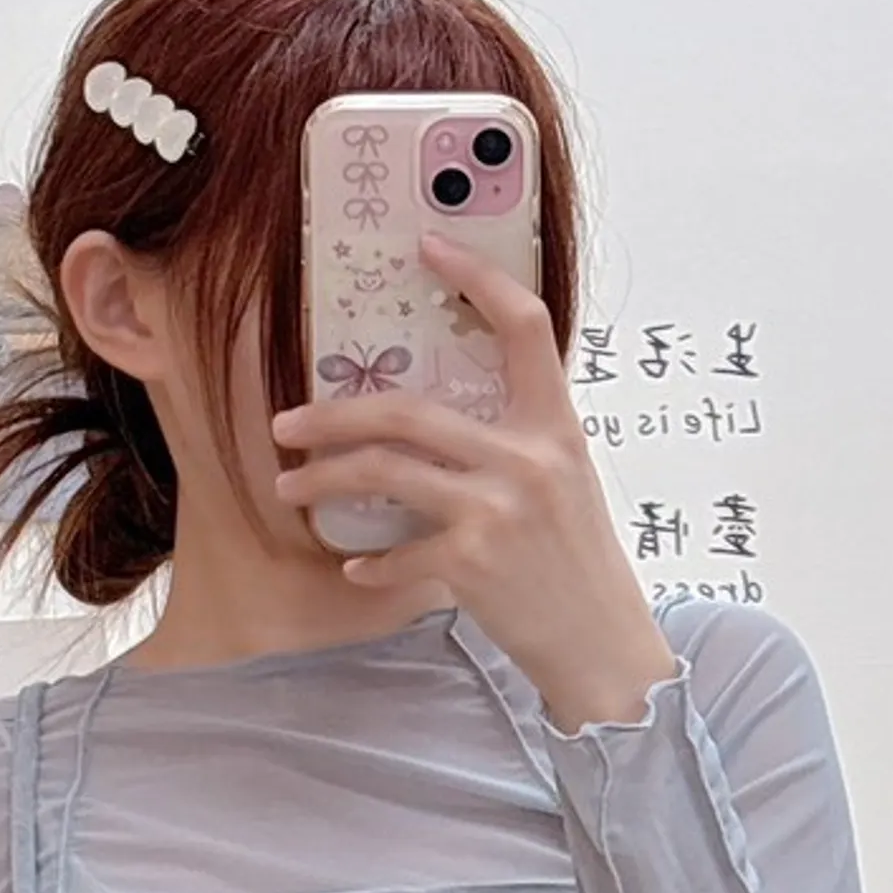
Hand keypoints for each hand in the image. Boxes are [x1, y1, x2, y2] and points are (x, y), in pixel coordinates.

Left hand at [270, 229, 677, 734]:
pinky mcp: (473, 563)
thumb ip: (516, 441)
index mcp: (556, 425)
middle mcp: (528, 458)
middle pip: (409, 411)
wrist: (604, 647)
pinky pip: (397, 554)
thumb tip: (440, 418)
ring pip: (385, 473)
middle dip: (333, 415)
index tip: (430, 246)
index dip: (477, 277)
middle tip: (287, 422)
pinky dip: (371, 563)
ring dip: (324, 478)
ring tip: (290, 486)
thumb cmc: (577, 564)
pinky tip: (357, 566)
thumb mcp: (566, 482)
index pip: (523, 325)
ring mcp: (498, 510)